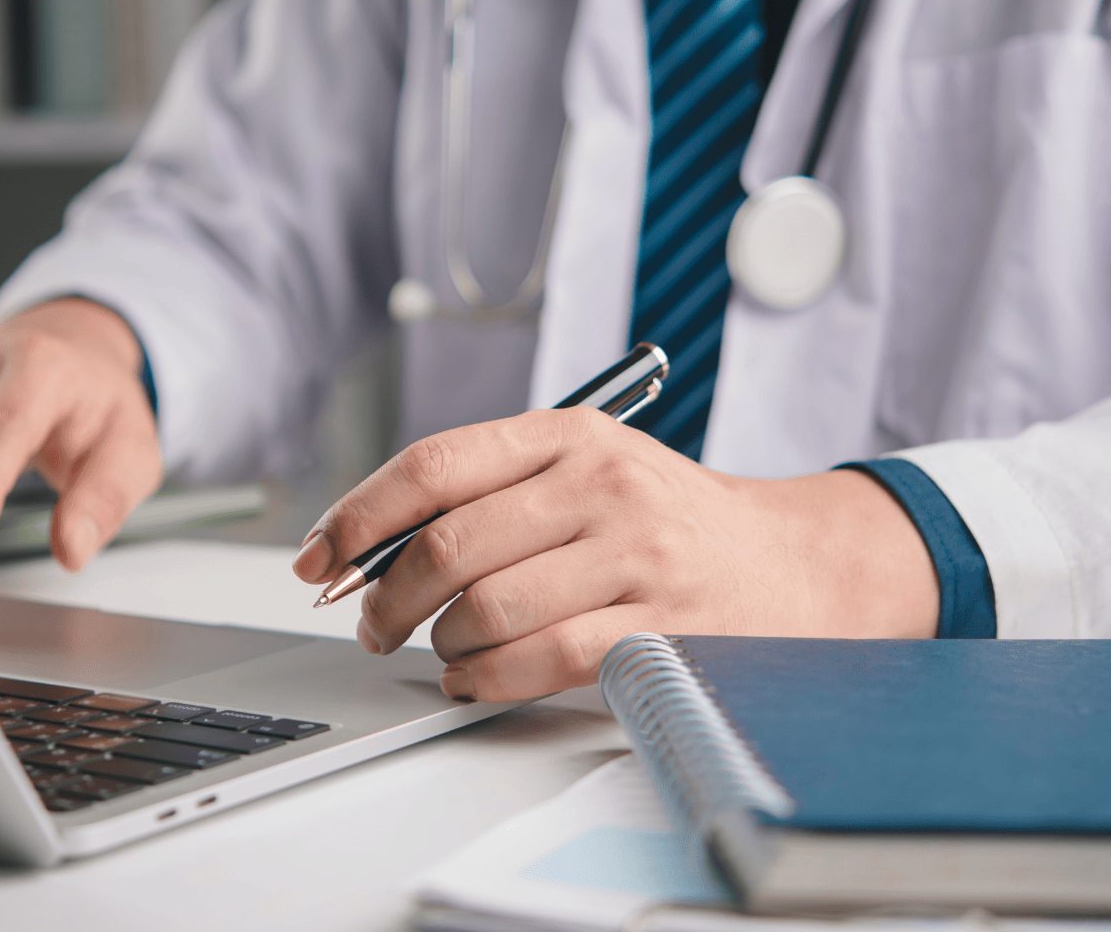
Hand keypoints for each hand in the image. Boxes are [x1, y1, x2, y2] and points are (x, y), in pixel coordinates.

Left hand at [290, 409, 937, 701]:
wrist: (793, 564)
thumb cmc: (668, 518)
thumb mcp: (587, 467)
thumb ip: (491, 489)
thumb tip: (368, 542)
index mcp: (570, 432)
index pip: (433, 463)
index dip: (357, 514)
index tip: (317, 555)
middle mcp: (601, 482)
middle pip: (447, 543)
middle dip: (383, 595)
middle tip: (369, 621)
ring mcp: (634, 553)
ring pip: (485, 606)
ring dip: (437, 642)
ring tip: (439, 648)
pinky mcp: (657, 626)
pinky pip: (538, 659)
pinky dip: (484, 678)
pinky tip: (474, 677)